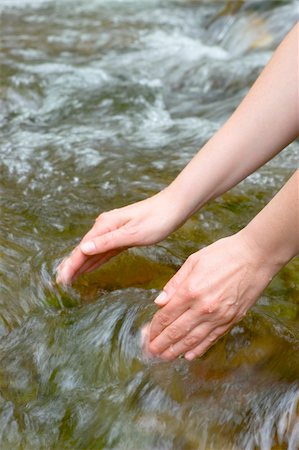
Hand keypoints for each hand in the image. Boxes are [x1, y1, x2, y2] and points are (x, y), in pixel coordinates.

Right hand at [56, 190, 182, 284]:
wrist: (174, 207)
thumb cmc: (156, 219)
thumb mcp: (132, 233)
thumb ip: (107, 243)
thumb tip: (83, 249)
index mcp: (105, 226)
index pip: (83, 249)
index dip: (71, 265)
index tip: (61, 280)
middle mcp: (106, 227)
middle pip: (85, 250)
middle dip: (72, 265)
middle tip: (60, 282)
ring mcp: (114, 230)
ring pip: (94, 251)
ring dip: (82, 264)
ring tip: (70, 277)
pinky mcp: (123, 235)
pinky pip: (105, 251)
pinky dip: (96, 260)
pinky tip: (91, 267)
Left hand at [143, 232, 274, 360]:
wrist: (255, 257)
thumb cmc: (223, 254)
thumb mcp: (193, 261)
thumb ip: (174, 284)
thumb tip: (159, 302)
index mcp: (190, 291)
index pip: (166, 316)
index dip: (155, 328)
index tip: (148, 335)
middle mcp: (203, 308)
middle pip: (177, 331)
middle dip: (161, 344)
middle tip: (151, 352)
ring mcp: (218, 316)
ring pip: (193, 339)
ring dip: (176, 350)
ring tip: (165, 357)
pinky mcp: (231, 320)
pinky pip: (212, 338)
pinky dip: (199, 348)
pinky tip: (189, 355)